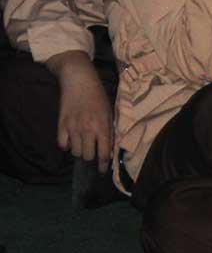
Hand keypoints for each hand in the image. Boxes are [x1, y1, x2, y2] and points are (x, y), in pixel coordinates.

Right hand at [49, 52, 113, 172]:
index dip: (103, 165)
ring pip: (75, 152)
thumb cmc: (98, 95)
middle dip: (91, 157)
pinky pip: (62, 144)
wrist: (79, 81)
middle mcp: (88, 129)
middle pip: (87, 156)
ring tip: (82, 145)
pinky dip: (66, 145)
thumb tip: (109, 148)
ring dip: (79, 151)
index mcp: (103, 126)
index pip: (103, 153)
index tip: (102, 171)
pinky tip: (70, 140)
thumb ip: (109, 130)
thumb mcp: (109, 112)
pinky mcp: (61, 125)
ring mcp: (73, 128)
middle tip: (92, 153)